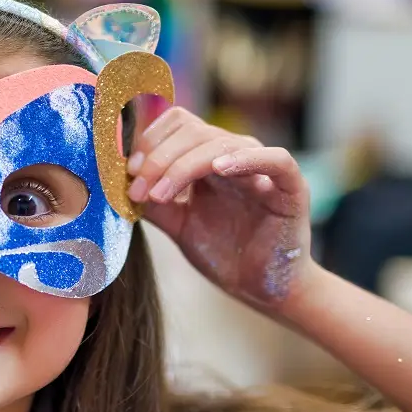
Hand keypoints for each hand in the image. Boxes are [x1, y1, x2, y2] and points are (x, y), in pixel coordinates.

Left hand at [126, 107, 314, 309]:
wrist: (260, 287)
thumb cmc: (223, 252)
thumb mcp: (178, 223)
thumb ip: (153, 202)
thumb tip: (120, 182)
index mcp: (207, 159)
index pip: (178, 124)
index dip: (150, 141)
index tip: (129, 172)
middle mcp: (235, 155)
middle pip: (194, 131)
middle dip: (158, 158)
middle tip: (137, 190)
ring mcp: (263, 169)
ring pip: (222, 144)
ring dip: (182, 166)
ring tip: (159, 195)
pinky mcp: (291, 187)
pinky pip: (276, 159)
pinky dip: (247, 158)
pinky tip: (219, 169)